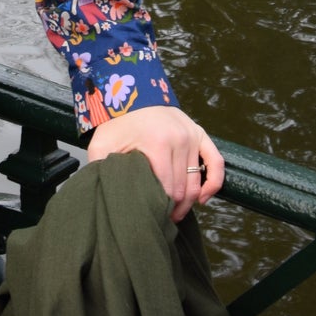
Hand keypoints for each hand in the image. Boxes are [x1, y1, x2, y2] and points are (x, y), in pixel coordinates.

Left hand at [86, 105, 223, 221]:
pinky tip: (202, 199)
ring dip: (188, 203)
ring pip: (197, 182)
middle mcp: (179, 139)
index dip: (160, 208)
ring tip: (175, 214)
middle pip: (182, 188)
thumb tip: (100, 195)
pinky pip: (216, 163)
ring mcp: (192, 137)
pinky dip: (212, 184)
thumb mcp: (103, 144)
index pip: (165, 187)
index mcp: (157, 143)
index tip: (152, 218)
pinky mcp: (200, 134)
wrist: (134, 96)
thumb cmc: (117, 124)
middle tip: (162, 219)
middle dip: (173, 209)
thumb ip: (99, 168)